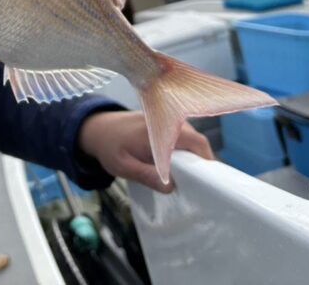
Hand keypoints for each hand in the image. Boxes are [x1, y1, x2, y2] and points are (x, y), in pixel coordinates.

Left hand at [77, 110, 212, 193]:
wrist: (98, 129)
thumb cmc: (109, 147)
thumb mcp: (124, 166)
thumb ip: (145, 175)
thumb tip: (171, 187)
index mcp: (160, 130)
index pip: (195, 142)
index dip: (207, 161)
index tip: (211, 182)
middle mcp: (168, 122)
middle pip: (197, 141)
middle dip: (202, 163)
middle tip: (203, 187)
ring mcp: (168, 122)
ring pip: (192, 140)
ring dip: (194, 158)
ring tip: (194, 181)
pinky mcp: (166, 126)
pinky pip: (183, 139)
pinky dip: (186, 153)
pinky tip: (182, 170)